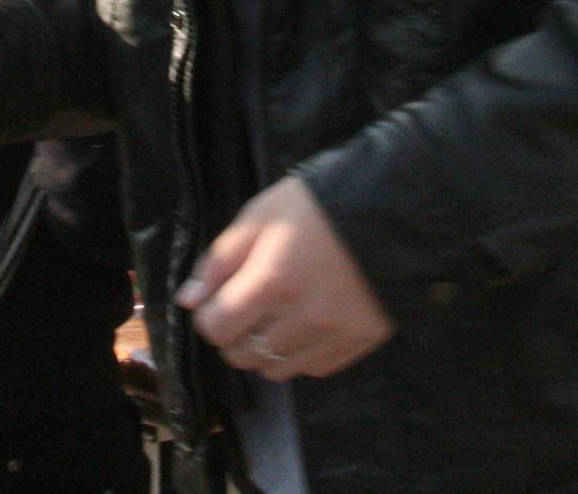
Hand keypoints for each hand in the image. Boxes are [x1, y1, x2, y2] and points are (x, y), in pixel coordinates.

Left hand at [177, 176, 393, 381]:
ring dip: (266, 349)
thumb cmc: (314, 207)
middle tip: (247, 307)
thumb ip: (220, 261)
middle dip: (234, 334)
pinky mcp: (359, 343)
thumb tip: (190, 301)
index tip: (218, 300)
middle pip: (243, 356)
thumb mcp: (259, 217)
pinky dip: (302, 354)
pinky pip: (315, 369)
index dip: (209, 315)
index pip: (217, 329)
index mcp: (271, 282)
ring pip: (277, 370)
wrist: (387, 209)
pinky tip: (306, 325)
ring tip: (277, 317)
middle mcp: (302, 318)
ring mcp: (333, 335)